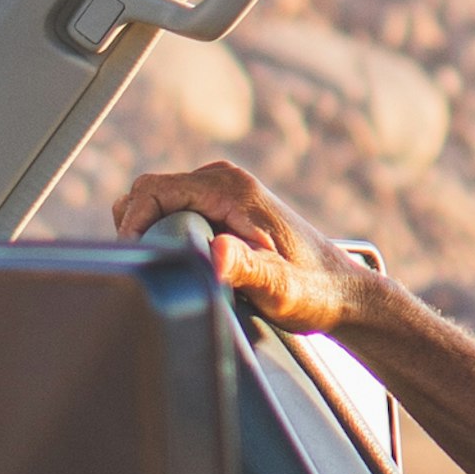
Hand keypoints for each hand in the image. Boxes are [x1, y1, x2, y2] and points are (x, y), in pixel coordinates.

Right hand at [115, 160, 397, 339]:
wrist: (343, 292)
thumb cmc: (315, 292)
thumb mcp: (281, 289)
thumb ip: (249, 270)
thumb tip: (216, 253)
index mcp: (232, 190)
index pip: (152, 189)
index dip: (131, 224)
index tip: (134, 260)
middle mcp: (225, 180)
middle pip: (149, 191)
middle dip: (136, 227)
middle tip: (149, 269)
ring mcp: (224, 190)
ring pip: (158, 200)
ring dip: (148, 229)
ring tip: (164, 267)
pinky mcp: (224, 205)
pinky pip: (174, 209)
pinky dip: (162, 230)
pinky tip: (177, 261)